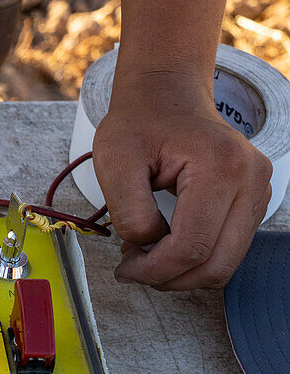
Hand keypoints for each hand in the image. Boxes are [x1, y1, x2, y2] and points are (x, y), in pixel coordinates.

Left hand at [92, 74, 272, 289]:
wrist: (166, 95)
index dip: (154, 270)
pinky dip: (195, 259)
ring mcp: (259, 190)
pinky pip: (227, 248)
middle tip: (131, 268)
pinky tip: (163, 244)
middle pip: (216, 264)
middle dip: (169, 278)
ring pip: (225, 263)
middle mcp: (252, 180)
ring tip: (144, 254)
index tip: (124, 268)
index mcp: (220, 167)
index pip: (192, 246)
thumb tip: (147, 247)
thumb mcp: (115, 162)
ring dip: (182, 272)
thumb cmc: (139, 123)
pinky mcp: (253, 199)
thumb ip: (129, 212)